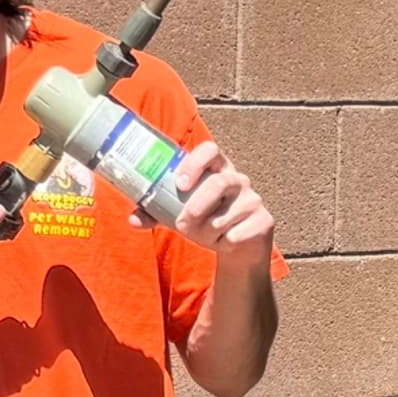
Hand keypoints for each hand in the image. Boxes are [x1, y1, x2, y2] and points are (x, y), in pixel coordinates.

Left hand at [165, 140, 274, 266]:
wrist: (237, 246)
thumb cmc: (205, 221)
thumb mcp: (179, 215)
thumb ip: (156, 213)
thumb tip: (133, 220)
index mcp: (216, 169)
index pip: (210, 149)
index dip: (195, 163)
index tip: (180, 184)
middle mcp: (237, 179)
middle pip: (219, 183)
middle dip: (197, 206)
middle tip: (182, 223)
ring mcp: (253, 199)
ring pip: (225, 216)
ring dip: (208, 232)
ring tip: (206, 237)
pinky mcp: (263, 220)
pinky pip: (237, 234)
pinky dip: (224, 243)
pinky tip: (226, 242)